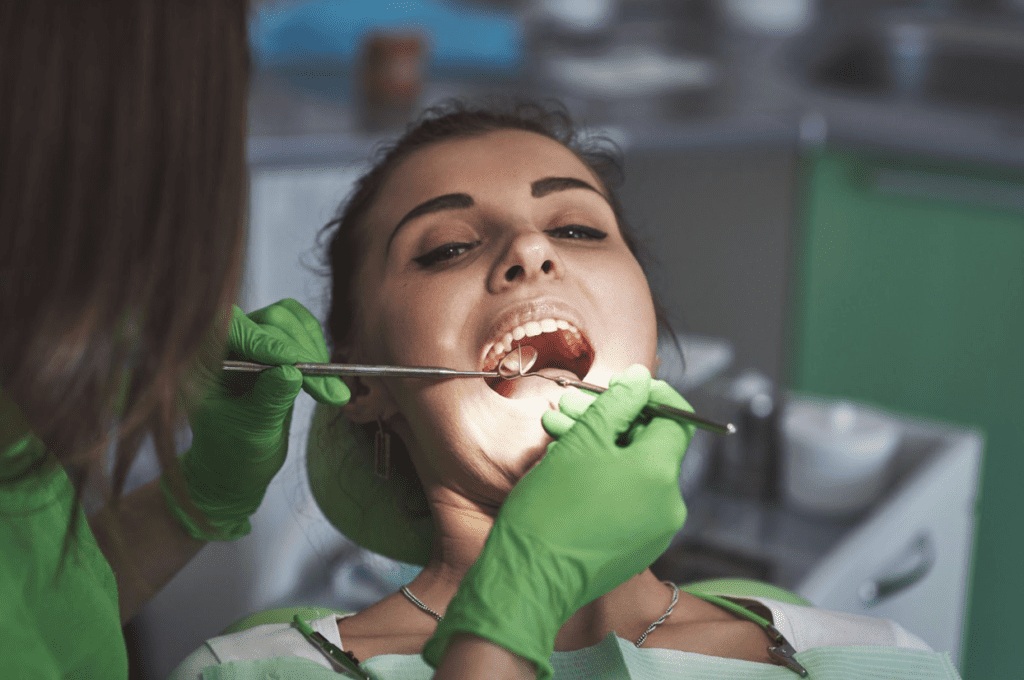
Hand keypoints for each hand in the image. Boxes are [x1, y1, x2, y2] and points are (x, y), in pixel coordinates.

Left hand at [163, 299, 349, 539]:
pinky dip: (317, 346)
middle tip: (326, 389)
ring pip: (288, 319)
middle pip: (267, 320)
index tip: (298, 368)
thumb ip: (269, 401)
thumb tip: (292, 371)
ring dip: (313, 349)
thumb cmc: (231, 455)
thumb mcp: (251, 433)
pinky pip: (300, 328)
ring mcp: (248, 341)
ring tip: (328, 388)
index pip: (232, 329)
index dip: (267, 342)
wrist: (233, 468)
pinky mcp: (271, 344)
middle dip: (300, 352)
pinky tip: (323, 376)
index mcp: (201, 363)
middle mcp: (223, 344)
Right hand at [423, 365, 693, 678]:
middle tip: (571, 406)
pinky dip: (602, 477)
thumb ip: (617, 404)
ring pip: (633, 472)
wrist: (530, 578)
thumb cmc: (552, 509)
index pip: (677, 419)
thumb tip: (640, 379)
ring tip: (555, 430)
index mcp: (660, 474)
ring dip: (599, 446)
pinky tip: (564, 464)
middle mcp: (668, 504)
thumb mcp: (582, 442)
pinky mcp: (635, 548)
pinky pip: (627, 500)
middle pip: (649, 445)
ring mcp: (653, 530)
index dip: (652, 394)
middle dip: (611, 420)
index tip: (623, 384)